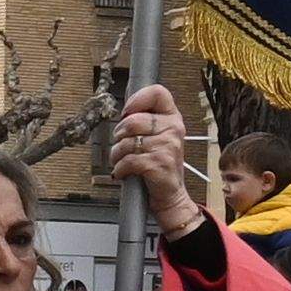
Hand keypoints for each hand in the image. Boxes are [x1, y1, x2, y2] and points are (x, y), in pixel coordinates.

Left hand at [106, 83, 202, 235]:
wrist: (170, 197)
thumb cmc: (158, 165)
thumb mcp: (157, 138)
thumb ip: (143, 120)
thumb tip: (124, 103)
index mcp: (172, 118)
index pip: (158, 93)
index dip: (137, 100)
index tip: (127, 112)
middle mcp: (173, 129)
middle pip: (132, 120)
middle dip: (118, 135)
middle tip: (122, 145)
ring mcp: (167, 146)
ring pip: (126, 142)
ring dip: (117, 155)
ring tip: (123, 161)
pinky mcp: (158, 163)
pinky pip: (127, 160)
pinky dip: (120, 168)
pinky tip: (124, 172)